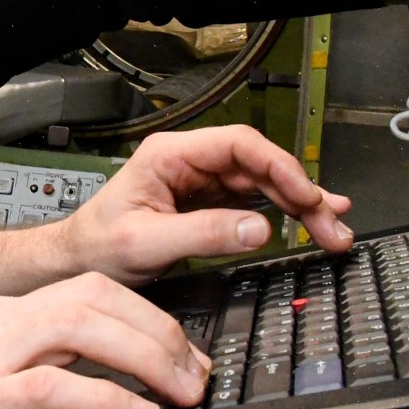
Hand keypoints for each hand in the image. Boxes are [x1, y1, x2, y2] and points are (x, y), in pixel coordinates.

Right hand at [0, 273, 208, 408]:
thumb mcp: (13, 399)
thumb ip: (61, 381)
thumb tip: (139, 387)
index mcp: (2, 319)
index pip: (91, 291)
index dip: (151, 319)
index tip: (185, 359)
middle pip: (92, 297)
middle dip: (158, 333)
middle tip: (191, 378)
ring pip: (77, 326)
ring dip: (143, 357)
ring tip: (175, 393)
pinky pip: (52, 386)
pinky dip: (106, 398)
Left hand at [63, 124, 354, 284]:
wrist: (76, 263)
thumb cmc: (96, 246)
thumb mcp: (147, 243)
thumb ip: (203, 234)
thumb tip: (258, 229)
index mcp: (170, 155)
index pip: (239, 145)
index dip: (279, 167)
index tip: (305, 195)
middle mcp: (189, 162)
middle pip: (259, 165)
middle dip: (300, 192)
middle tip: (330, 223)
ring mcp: (200, 182)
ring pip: (263, 184)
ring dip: (300, 205)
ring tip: (332, 229)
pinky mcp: (207, 204)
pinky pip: (254, 203)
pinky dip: (284, 215)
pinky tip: (310, 222)